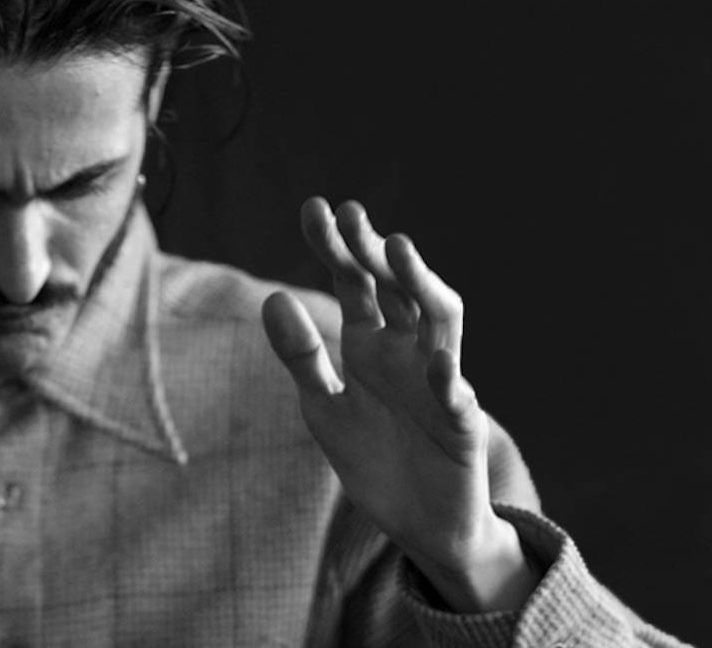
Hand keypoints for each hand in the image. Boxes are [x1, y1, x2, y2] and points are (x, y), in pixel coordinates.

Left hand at [261, 197, 535, 612]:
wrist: (416, 523)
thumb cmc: (372, 456)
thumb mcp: (322, 404)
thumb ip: (301, 355)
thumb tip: (271, 297)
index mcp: (371, 341)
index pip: (354, 281)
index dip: (336, 246)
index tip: (314, 208)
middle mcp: (409, 350)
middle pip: (397, 287)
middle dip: (374, 250)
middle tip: (351, 213)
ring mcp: (439, 383)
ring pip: (441, 323)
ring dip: (422, 285)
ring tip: (398, 249)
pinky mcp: (461, 427)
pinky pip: (459, 399)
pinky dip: (449, 381)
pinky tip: (436, 364)